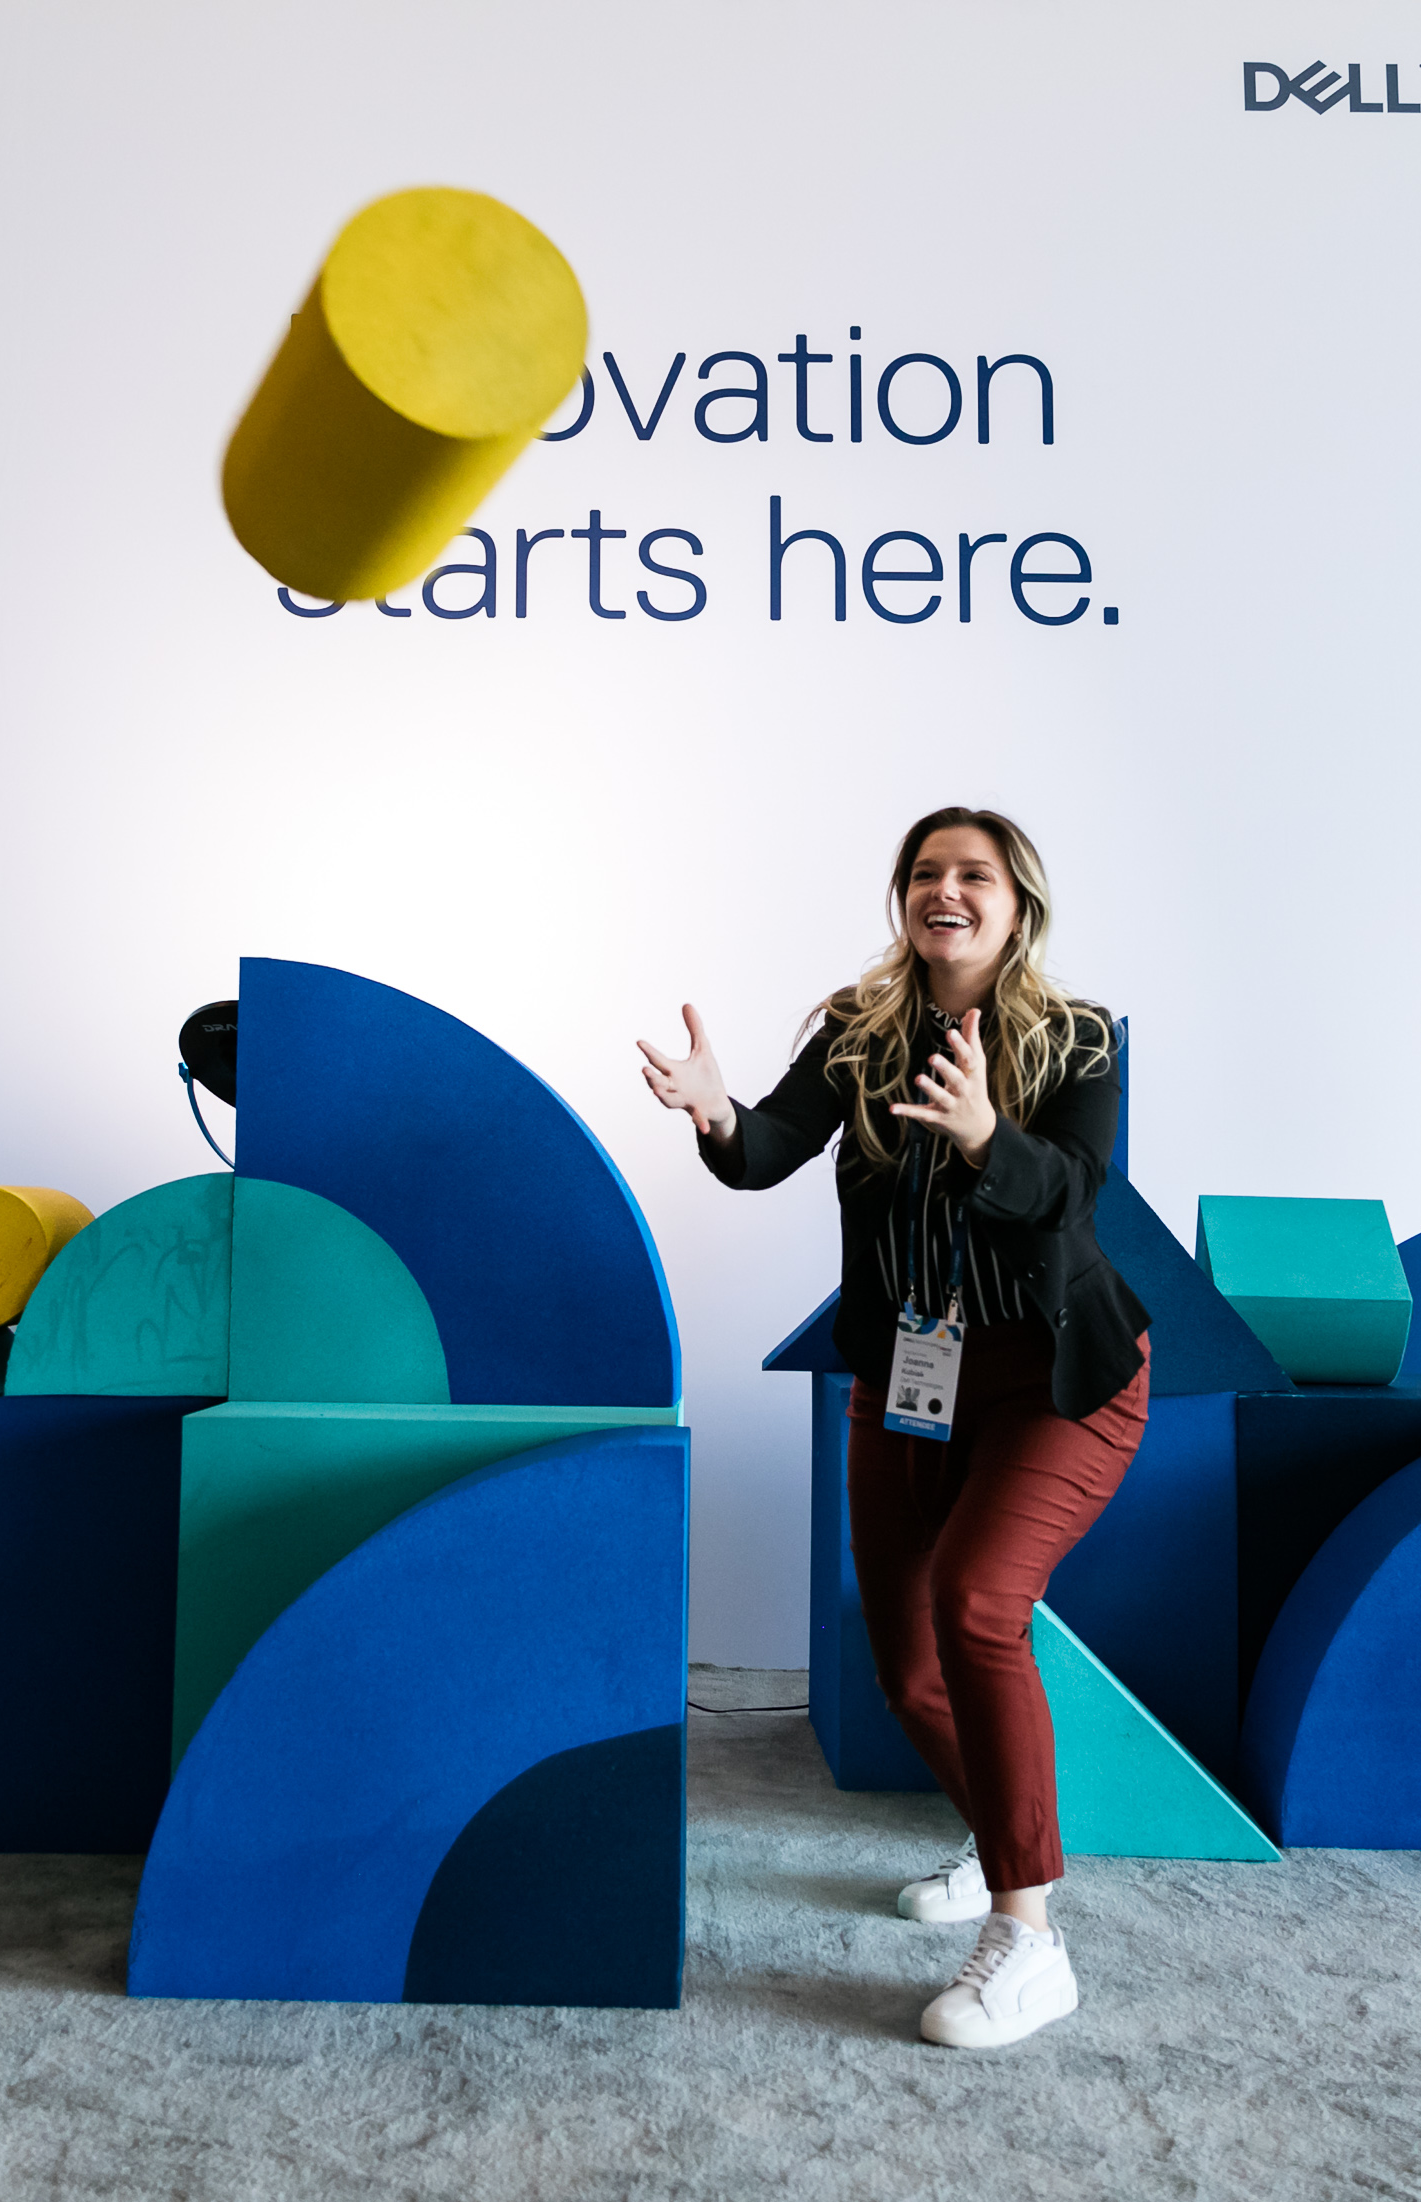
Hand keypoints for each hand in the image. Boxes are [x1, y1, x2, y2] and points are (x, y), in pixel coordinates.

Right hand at [637, 1004, 736, 1140]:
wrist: (717, 1103)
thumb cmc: (705, 1076)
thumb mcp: (703, 1049)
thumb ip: (695, 1028)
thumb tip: (686, 1004)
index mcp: (675, 1072)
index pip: (659, 1061)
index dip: (649, 1051)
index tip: (639, 1042)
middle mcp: (675, 1088)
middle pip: (658, 1083)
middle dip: (651, 1077)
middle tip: (645, 1070)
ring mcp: (686, 1101)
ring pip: (669, 1100)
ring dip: (663, 1096)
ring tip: (655, 1090)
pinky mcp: (699, 1111)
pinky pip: (697, 1118)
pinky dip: (699, 1121)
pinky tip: (702, 1125)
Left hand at [889, 1006, 996, 1163]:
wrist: (979, 1127)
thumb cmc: (975, 1087)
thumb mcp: (977, 1064)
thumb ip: (972, 1037)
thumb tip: (974, 1009)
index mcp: (973, 1074)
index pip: (969, 1059)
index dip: (961, 1045)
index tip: (951, 1031)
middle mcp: (963, 1090)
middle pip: (956, 1079)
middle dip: (946, 1069)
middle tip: (932, 1057)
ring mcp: (951, 1105)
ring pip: (941, 1097)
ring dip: (930, 1088)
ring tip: (918, 1078)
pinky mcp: (938, 1117)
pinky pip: (923, 1114)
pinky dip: (908, 1112)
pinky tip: (893, 1108)